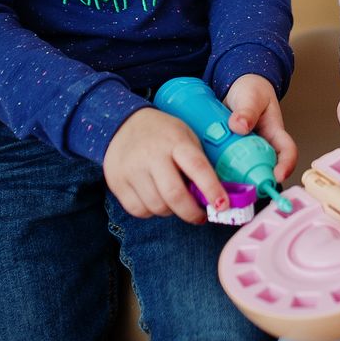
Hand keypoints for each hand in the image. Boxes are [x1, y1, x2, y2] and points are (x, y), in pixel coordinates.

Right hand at [104, 108, 227, 223]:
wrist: (122, 124)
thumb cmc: (162, 134)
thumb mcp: (185, 136)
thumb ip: (199, 162)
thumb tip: (216, 196)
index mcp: (175, 141)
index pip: (197, 167)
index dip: (212, 189)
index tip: (222, 205)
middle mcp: (151, 155)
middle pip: (174, 195)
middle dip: (191, 212)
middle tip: (199, 216)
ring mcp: (132, 169)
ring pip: (157, 207)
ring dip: (171, 211)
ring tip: (173, 201)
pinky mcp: (117, 182)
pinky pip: (139, 210)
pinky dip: (151, 211)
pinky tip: (155, 198)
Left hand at [224, 73, 298, 181]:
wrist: (237, 86)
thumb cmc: (252, 91)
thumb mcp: (251, 97)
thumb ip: (247, 110)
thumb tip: (240, 125)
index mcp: (275, 133)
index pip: (287, 152)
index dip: (286, 166)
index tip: (277, 176)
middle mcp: (263, 147)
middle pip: (264, 169)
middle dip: (256, 182)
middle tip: (244, 190)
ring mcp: (246, 151)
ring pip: (244, 171)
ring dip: (235, 180)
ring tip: (223, 186)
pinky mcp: (230, 152)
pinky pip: (227, 166)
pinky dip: (219, 172)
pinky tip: (208, 176)